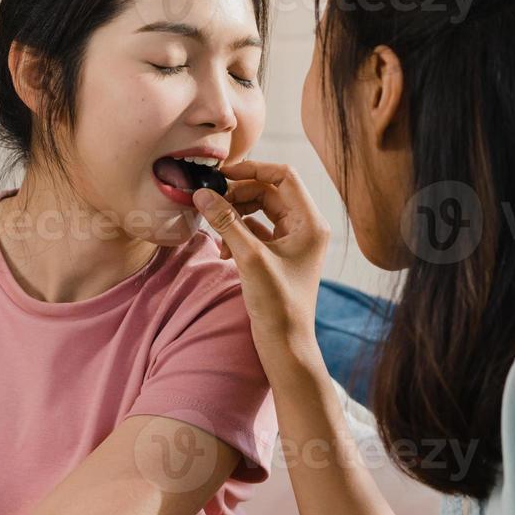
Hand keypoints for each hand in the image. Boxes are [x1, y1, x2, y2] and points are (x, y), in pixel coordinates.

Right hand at [190, 161, 330, 362]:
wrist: (285, 345)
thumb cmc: (278, 305)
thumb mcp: (249, 258)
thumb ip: (226, 222)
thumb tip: (203, 194)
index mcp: (310, 223)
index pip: (284, 177)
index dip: (253, 169)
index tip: (222, 174)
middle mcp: (305, 228)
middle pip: (269, 191)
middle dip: (238, 194)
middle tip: (211, 201)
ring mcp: (293, 242)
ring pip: (261, 210)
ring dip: (235, 214)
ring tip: (215, 227)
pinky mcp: (279, 256)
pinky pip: (256, 230)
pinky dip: (238, 233)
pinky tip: (222, 248)